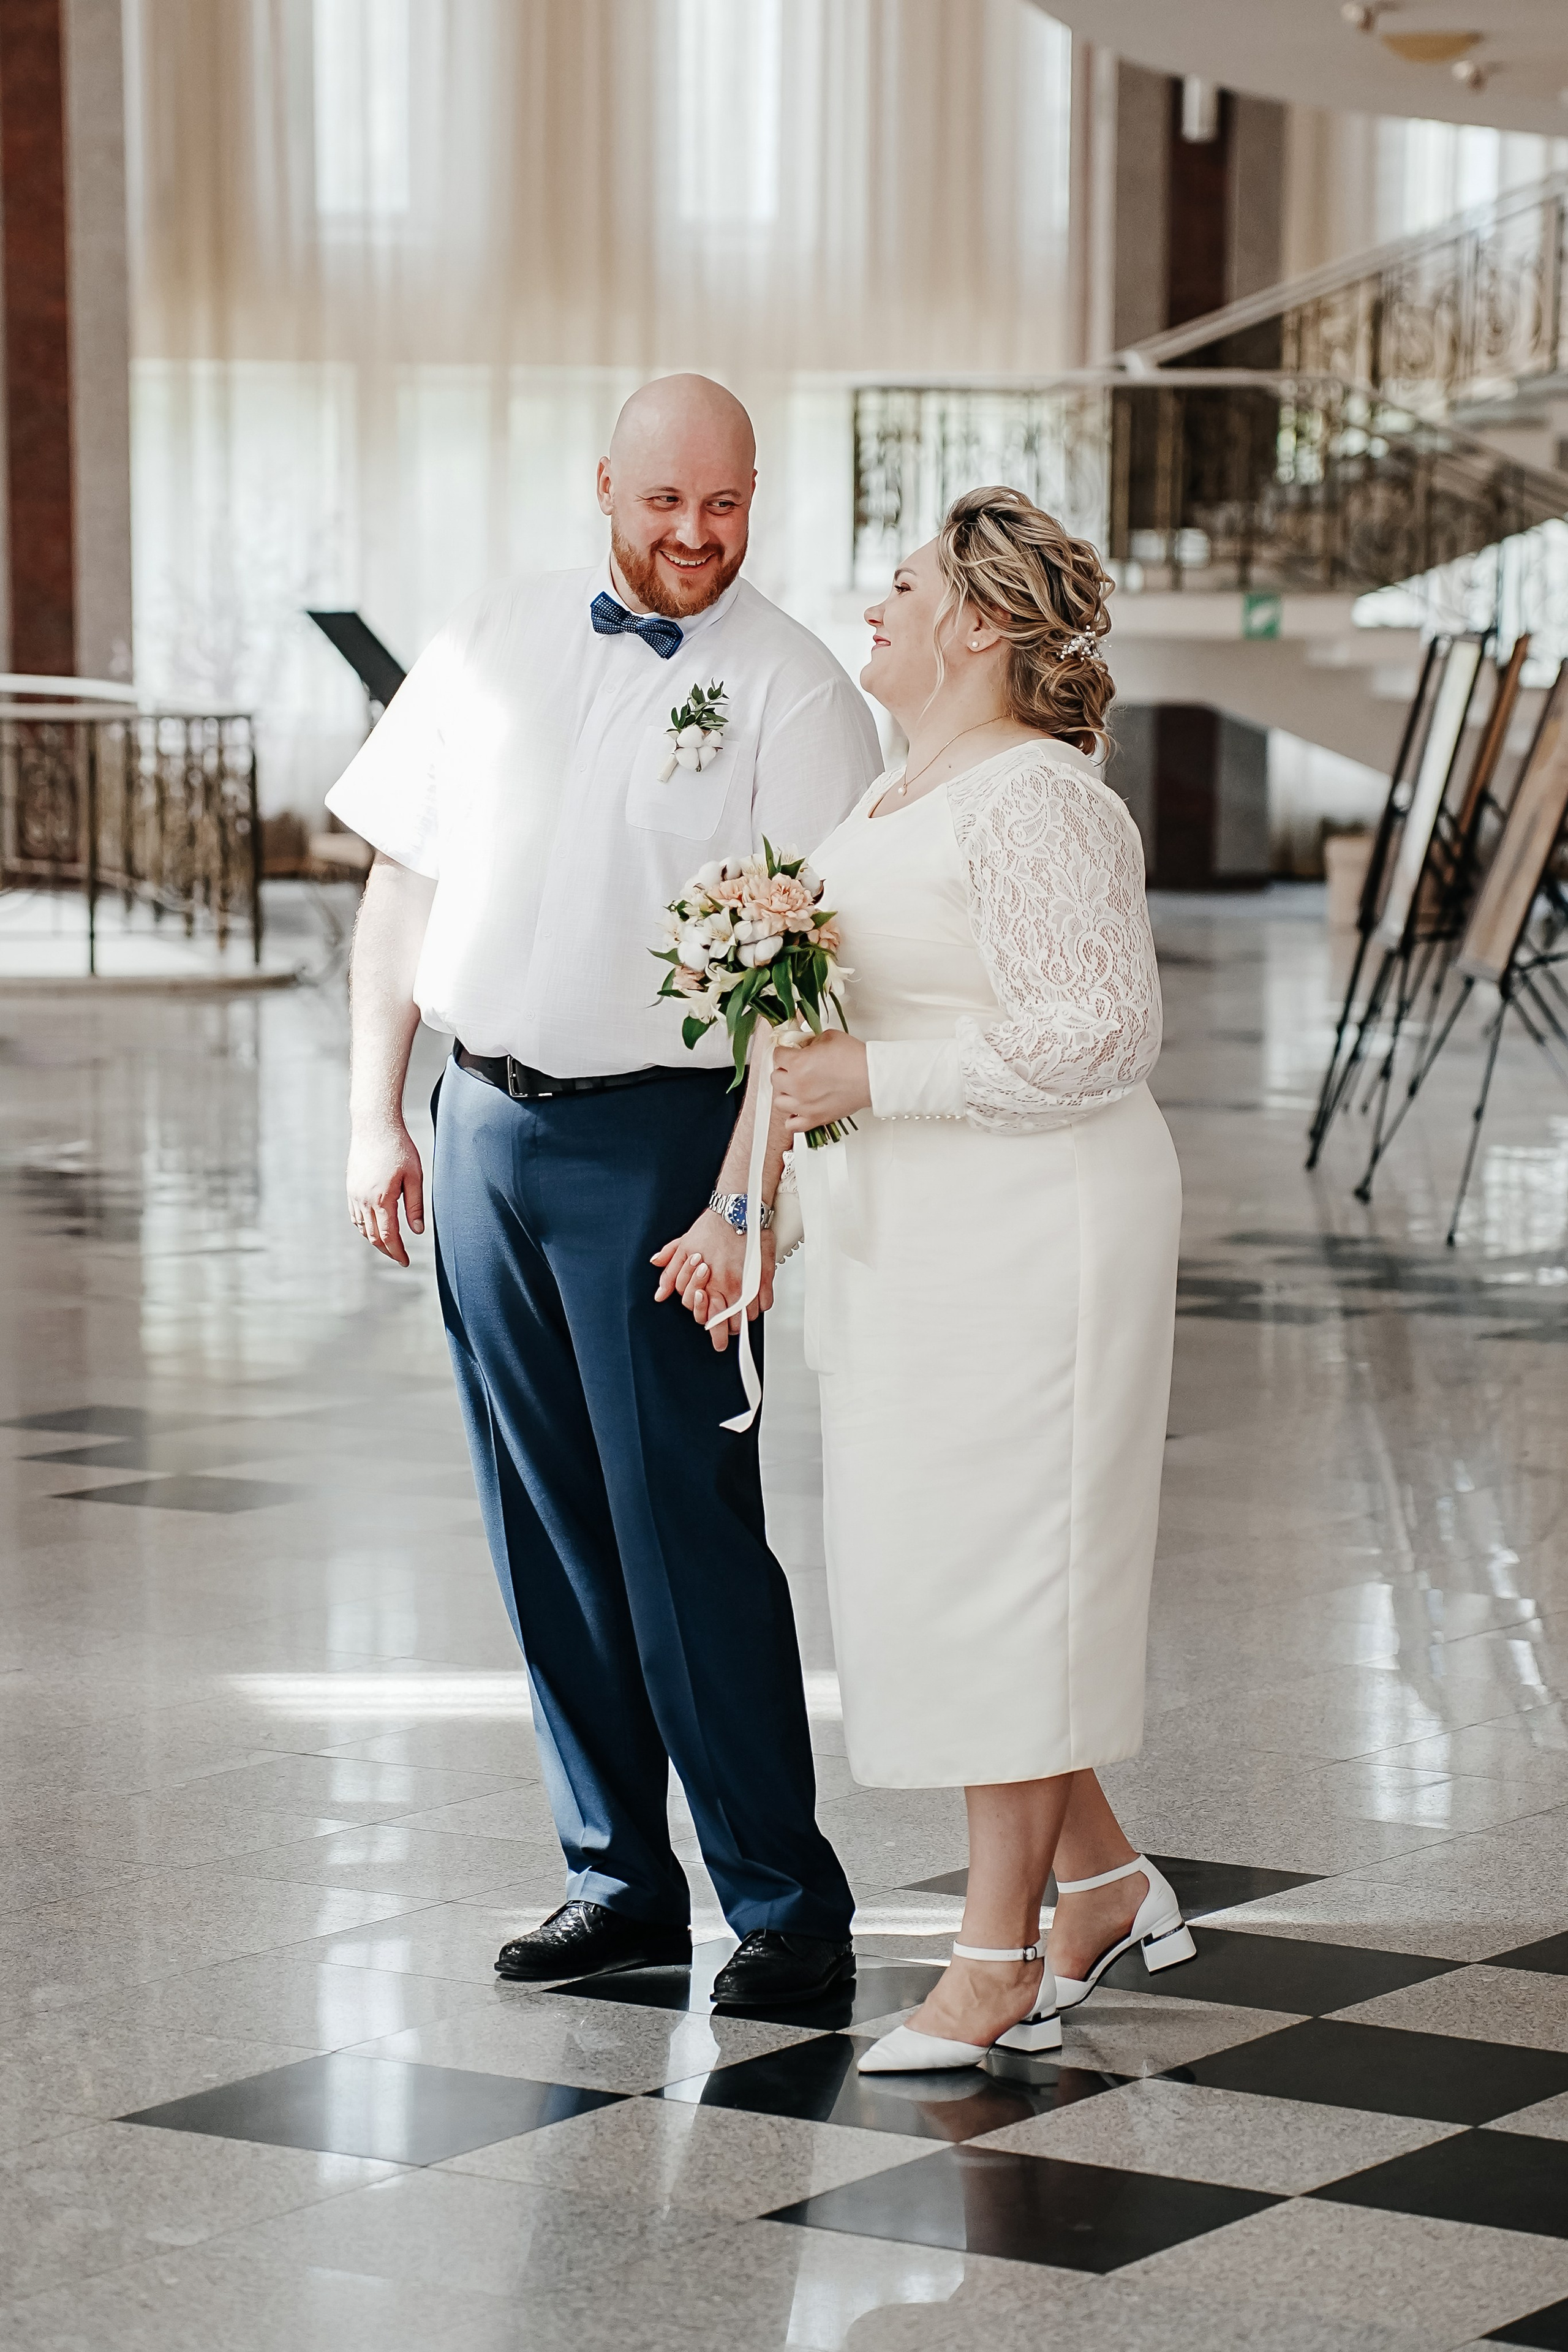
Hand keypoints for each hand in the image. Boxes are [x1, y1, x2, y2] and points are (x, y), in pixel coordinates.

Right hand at [347, 1121, 424, 1266]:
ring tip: (390, 1246)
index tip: (406, 1262)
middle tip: (400, 1258)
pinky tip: (375, 1227)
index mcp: (382, 1199)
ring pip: (362, 1228)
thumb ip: (415, 1206)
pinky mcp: (350, 1187)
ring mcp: (354, 1194)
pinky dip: (364, 1227)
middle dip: (387, 1250)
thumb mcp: (415, 1177)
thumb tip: (417, 1232)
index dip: (397, 1252)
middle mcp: (364, 1200)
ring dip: (375, 1240)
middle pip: (373, 1236)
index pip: (388, 1236)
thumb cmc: (399, 1149)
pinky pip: (355, 1216)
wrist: (374, 1126)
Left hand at [652, 1207, 774, 1350]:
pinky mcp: (765, 1279)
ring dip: (743, 1317)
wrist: (736, 1211)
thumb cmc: (712, 1228)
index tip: (712, 1330)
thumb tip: (660, 1293)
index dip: (708, 1326)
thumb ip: (671, 1274)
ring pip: (748, 1317)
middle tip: (723, 1338)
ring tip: (739, 1311)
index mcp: (707, 1284)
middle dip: (725, 1334)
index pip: (705, 1318)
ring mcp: (748, 1285)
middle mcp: (728, 1288)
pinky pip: (765, 1304)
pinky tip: (754, 1298)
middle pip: (729, 1326)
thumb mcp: (682, 1249)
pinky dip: (760, 1304)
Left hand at [773, 1030, 871, 1137]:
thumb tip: (803, 1046)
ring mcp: (804, 1105)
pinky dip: (792, 1119)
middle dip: (784, 1070)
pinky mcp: (815, 1118)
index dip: (784, 1051)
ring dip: (785, 1093)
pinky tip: (798, 1110)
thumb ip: (810, 1041)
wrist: (872, 1077)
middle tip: (795, 1067)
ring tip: (795, 1088)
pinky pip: (792, 1125)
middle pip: (775, 1078)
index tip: (789, 1052)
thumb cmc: (855, 1059)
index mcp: (798, 1063)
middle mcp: (797, 1085)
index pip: (777, 1055)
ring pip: (779, 1102)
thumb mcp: (829, 1037)